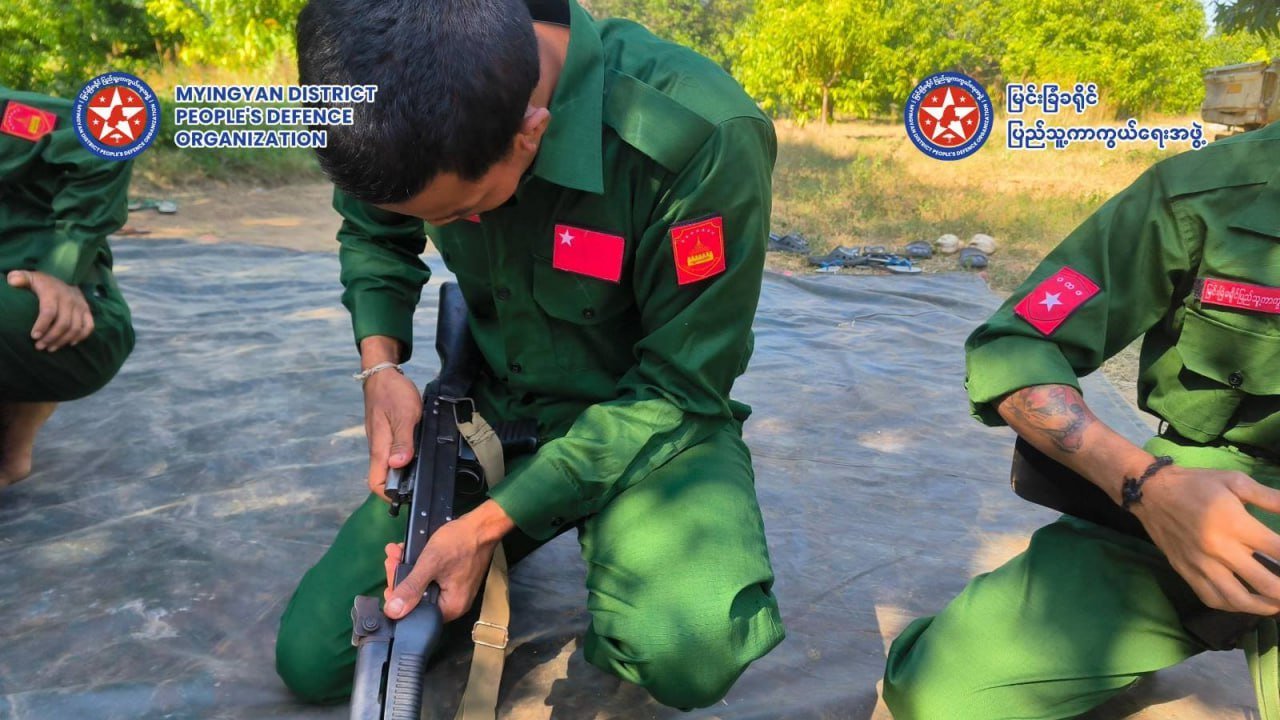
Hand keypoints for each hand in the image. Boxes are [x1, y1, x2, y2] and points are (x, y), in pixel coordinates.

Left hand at [7, 271, 93, 351]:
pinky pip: (89, 327)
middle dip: (51, 338)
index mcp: (53, 292)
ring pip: (75, 328)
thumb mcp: (30, 277)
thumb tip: (13, 282)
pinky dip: (81, 337)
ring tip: (50, 348)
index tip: (34, 336)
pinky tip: (70, 343)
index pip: (49, 311)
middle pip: (64, 323)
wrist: (65, 277)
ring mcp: (81, 306)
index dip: (42, 325)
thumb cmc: (43, 283)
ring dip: (63, 341)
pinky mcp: (87, 311)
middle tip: (39, 346)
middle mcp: (69, 300)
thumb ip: (20, 278)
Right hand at [362, 367, 421, 498]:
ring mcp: (381, 442)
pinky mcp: (386, 435)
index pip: (376, 482)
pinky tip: (419, 454)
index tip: (408, 496)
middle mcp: (378, 448)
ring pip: (389, 465)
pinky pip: (393, 453)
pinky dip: (405, 457)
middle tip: (423, 484)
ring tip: (424, 471)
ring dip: (404, 471)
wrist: (382, 374)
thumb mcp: (404, 415)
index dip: (388, 494)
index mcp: (379, 447)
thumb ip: (403, 441)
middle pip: (383, 477)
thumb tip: (398, 465)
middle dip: (400, 485)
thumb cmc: (392, 393)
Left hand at [381, 500, 514, 621]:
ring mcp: (453, 589)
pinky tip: (407, 552)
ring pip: (422, 584)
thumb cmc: (460, 542)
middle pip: (417, 598)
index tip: (389, 577)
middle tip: (392, 559)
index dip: (398, 596)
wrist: (482, 525)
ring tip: (396, 552)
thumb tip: (393, 612)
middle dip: (400, 576)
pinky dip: (418, 565)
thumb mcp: (431, 563)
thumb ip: (411, 588)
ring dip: (406, 568)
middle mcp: (453, 603)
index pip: (416, 612)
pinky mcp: (453, 577)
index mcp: (450, 607)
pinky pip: (430, 576)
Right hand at [1134, 466, 1279, 615]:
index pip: (1278, 550)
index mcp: (1235, 524)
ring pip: (1238, 599)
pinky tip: (1245, 603)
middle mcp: (1219, 549)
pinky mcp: (1186, 571)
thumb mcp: (1235, 481)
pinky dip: (1233, 607)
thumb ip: (1269, 497)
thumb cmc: (1196, 484)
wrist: (1150, 492)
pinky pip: (1211, 598)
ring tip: (1276, 605)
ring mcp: (1201, 564)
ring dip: (1264, 607)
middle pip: (1265, 583)